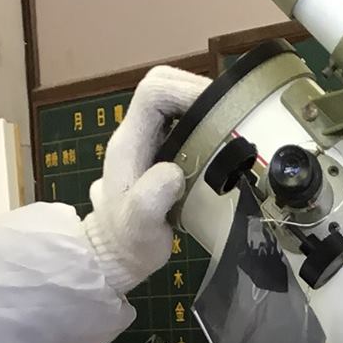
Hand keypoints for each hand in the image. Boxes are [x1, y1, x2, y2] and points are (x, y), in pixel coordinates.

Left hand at [82, 65, 210, 292]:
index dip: (185, 89)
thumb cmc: (126, 242)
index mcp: (130, 142)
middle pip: (163, 87)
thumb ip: (152, 197)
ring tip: (228, 126)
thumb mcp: (139, 225)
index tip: (215, 108)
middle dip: (197, 92)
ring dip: (201, 106)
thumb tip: (174, 173)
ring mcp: (147, 142)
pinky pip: (180, 123)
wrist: (114, 255)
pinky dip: (202, 124)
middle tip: (228, 114)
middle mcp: (137, 134)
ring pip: (173, 102)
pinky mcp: (159, 153)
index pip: (153, 92)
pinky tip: (219, 144)